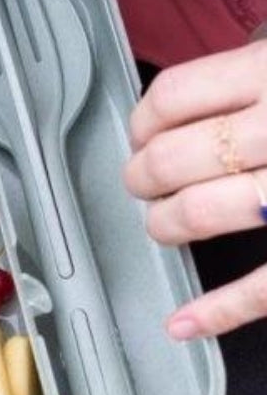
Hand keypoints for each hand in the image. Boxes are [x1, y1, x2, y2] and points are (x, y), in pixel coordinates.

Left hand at [123, 40, 266, 337]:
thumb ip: (251, 71)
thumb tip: (188, 99)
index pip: (173, 97)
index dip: (142, 122)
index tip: (140, 135)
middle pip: (174, 158)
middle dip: (145, 177)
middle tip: (145, 182)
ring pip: (204, 213)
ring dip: (168, 224)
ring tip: (166, 224)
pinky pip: (266, 285)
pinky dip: (221, 310)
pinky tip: (183, 323)